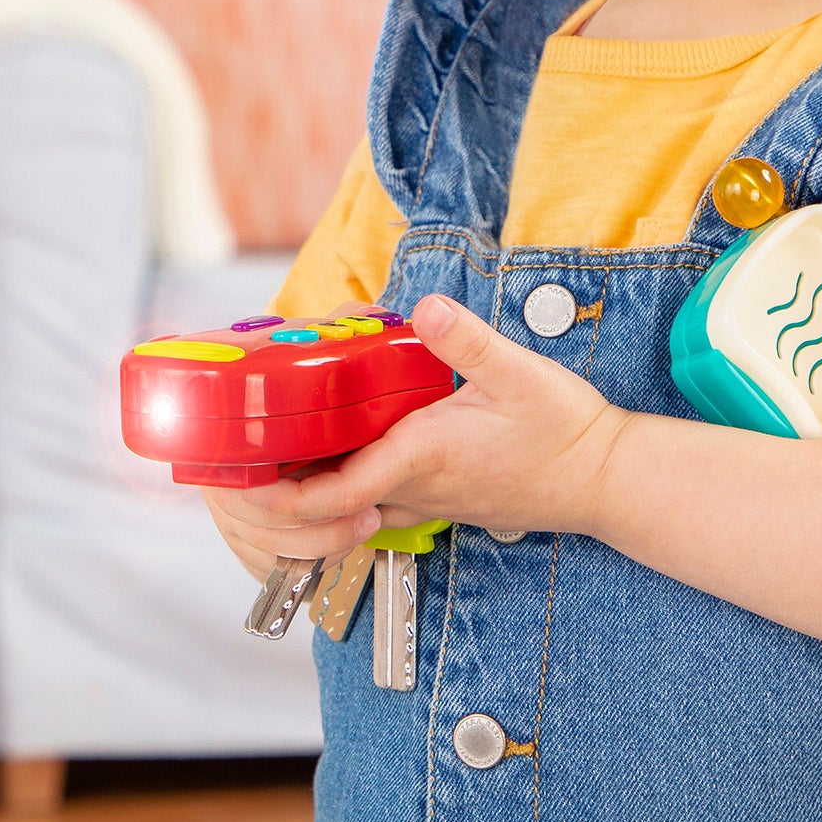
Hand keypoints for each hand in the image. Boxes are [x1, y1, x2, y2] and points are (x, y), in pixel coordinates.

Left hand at [202, 294, 629, 561]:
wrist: (602, 480)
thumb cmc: (564, 433)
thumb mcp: (522, 374)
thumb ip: (467, 341)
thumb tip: (424, 307)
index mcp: (420, 458)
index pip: (332, 496)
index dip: (278, 497)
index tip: (238, 480)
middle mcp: (409, 489)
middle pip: (317, 513)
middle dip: (263, 499)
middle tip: (218, 465)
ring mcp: (417, 500)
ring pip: (335, 514)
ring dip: (289, 500)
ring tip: (247, 460)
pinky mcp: (427, 498)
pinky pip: (358, 506)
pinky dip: (322, 496)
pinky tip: (309, 459)